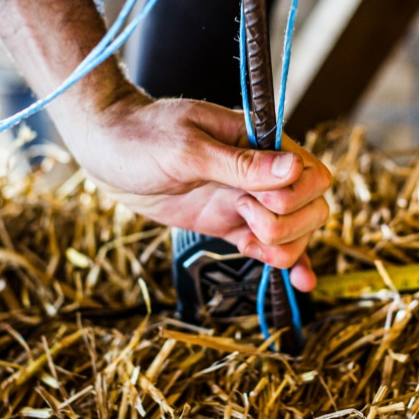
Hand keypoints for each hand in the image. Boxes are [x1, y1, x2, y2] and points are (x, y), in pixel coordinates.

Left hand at [59, 91, 331, 291]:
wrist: (107, 151)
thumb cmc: (142, 136)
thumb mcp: (188, 148)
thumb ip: (241, 163)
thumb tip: (293, 168)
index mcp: (260, 141)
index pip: (312, 174)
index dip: (296, 196)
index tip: (256, 200)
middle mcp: (262, 172)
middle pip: (312, 207)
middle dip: (287, 224)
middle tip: (244, 215)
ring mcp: (247, 200)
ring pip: (296, 231)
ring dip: (282, 246)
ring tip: (245, 241)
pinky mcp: (230, 223)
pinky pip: (269, 246)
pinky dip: (287, 263)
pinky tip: (298, 282)